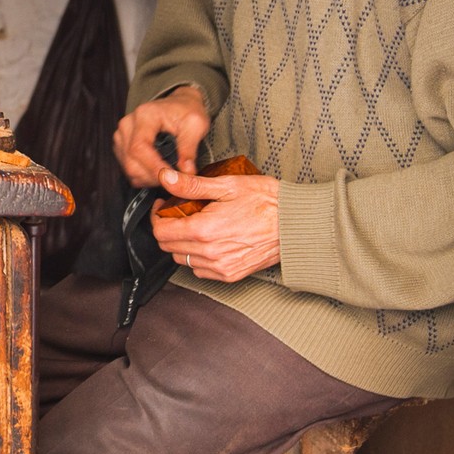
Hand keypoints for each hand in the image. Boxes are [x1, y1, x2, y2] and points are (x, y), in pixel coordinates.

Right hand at [114, 86, 209, 187]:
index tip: (171, 179)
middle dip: (154, 177)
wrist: (178, 105)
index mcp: (145, 115)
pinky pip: (128, 170)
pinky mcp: (121, 146)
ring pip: (129, 169)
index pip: (140, 147)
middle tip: (175, 179)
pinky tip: (158, 171)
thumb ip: (190, 148)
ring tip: (168, 174)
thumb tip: (186, 171)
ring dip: (149, 178)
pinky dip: (144, 176)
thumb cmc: (186, 112)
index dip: (153, 167)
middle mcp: (128, 124)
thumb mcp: (196, 124)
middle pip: (131, 162)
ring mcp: (122, 135)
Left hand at [150, 169, 281, 281]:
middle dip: (168, 228)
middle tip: (178, 213)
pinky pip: (200, 270)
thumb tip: (166, 178)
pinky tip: (209, 242)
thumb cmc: (267, 202)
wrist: (296, 225)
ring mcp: (221, 267)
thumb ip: (191, 185)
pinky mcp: (231, 275)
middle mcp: (210, 253)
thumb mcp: (227, 185)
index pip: (161, 231)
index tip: (164, 206)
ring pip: (182, 260)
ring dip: (182, 244)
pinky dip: (198, 257)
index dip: (157, 216)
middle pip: (168, 247)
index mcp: (204, 230)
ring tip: (196, 225)